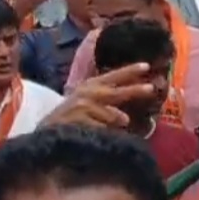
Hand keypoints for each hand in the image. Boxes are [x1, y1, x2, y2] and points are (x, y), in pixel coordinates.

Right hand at [39, 63, 154, 128]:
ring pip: (111, 115)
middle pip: (116, 92)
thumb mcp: (87, 102)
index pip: (113, 76)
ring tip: (121, 124)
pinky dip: (104, 132)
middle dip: (134, 90)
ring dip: (116, 121)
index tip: (146, 66)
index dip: (130, 71)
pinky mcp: (79, 120)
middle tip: (150, 88)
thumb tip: (126, 118)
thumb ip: (105, 104)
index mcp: (91, 85)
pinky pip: (102, 128)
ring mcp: (82, 106)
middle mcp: (87, 93)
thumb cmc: (71, 115)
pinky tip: (99, 133)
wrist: (48, 130)